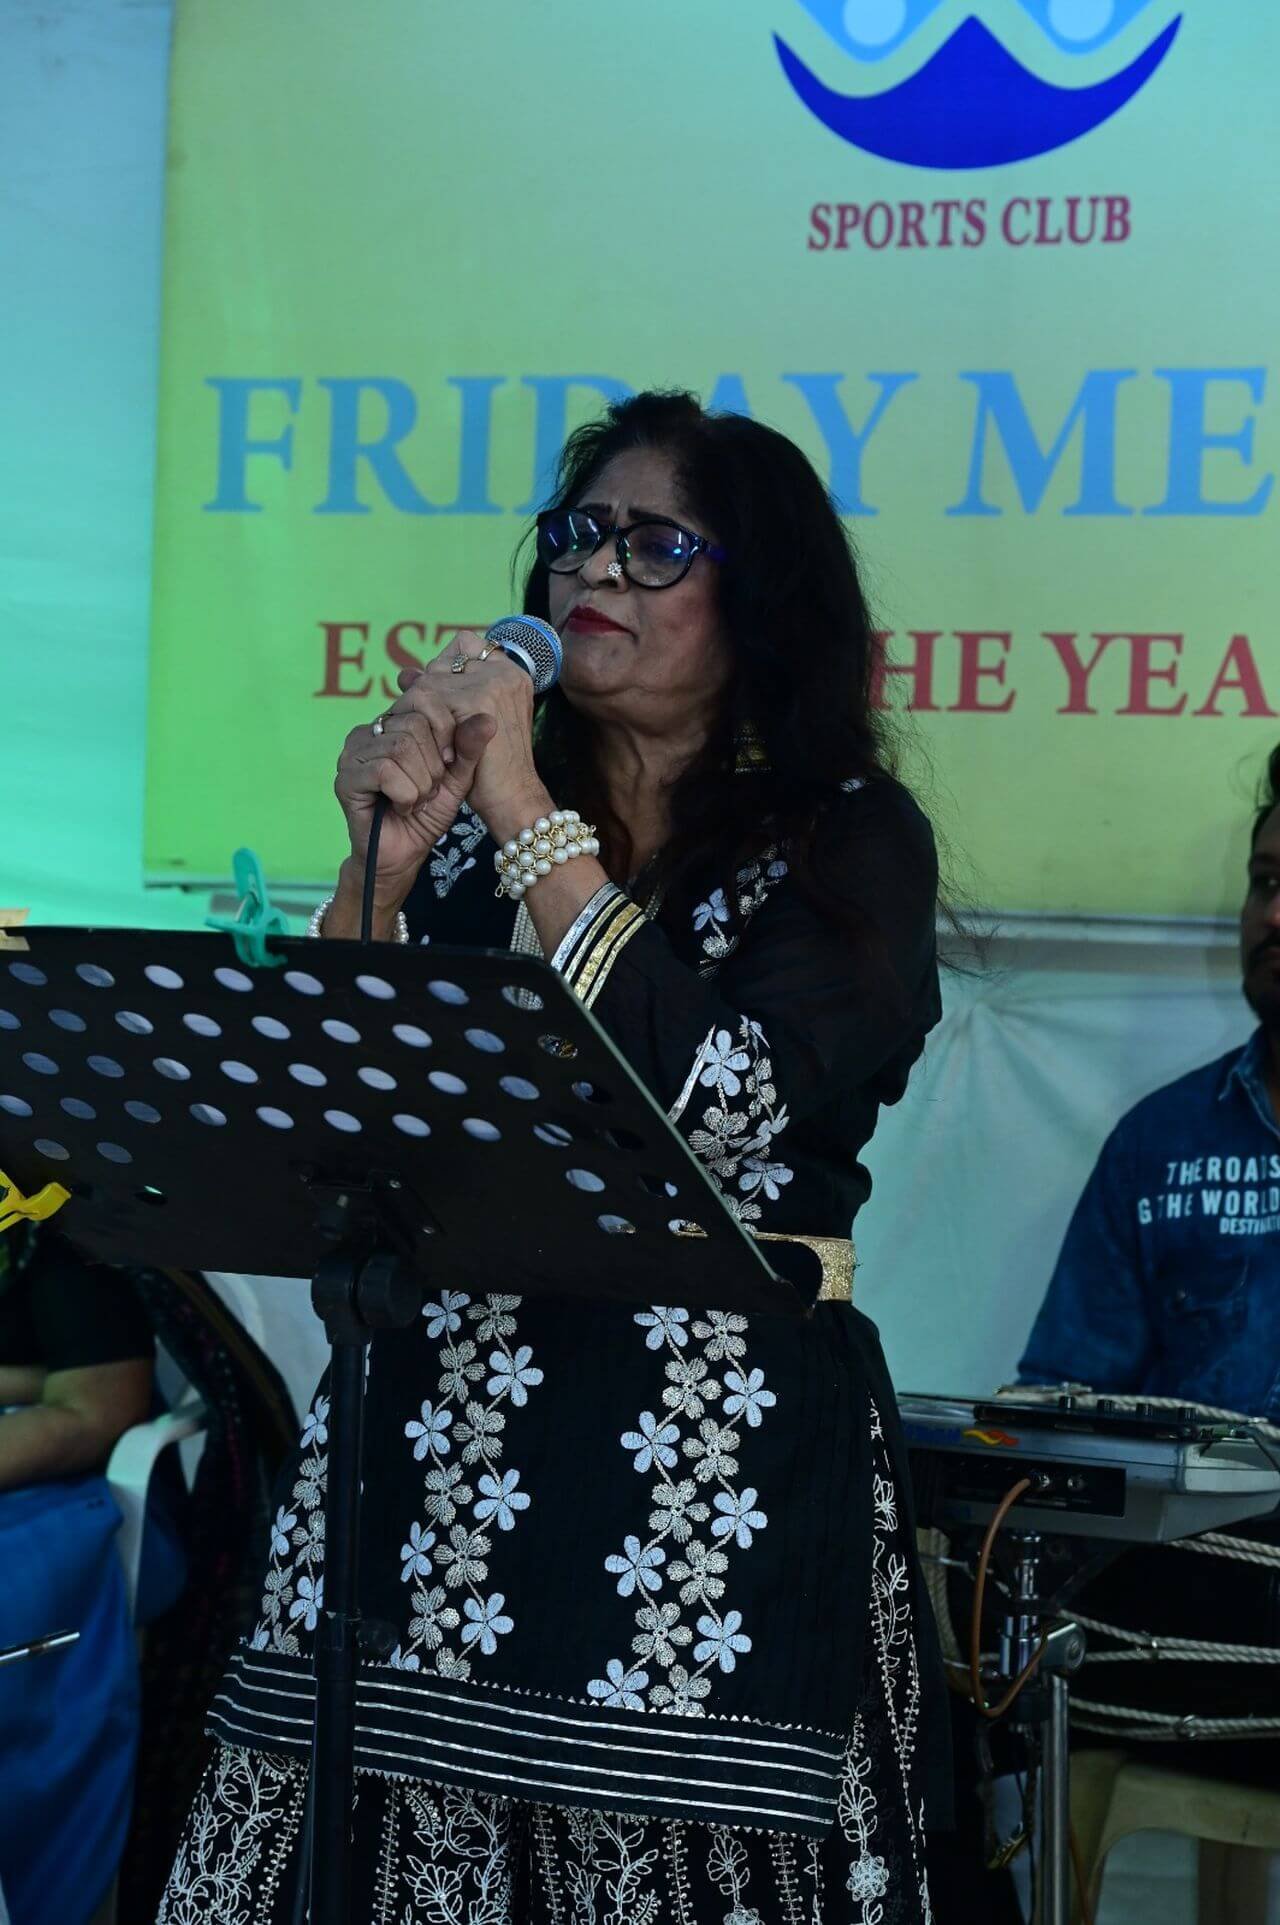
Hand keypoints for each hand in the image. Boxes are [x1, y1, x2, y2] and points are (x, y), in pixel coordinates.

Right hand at [333, 681, 495, 908]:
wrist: (404, 855)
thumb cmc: (427, 813)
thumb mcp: (457, 776)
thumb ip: (469, 747)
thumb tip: (488, 718)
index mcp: (393, 723)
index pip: (423, 699)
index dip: (446, 732)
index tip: (449, 763)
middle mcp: (368, 731)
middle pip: (414, 725)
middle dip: (433, 765)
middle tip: (429, 790)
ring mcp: (352, 753)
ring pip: (401, 748)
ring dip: (420, 784)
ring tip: (416, 801)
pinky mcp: (346, 778)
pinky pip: (384, 772)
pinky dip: (405, 795)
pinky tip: (402, 807)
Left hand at [393, 634, 544, 836]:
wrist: (511, 798)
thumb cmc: (492, 768)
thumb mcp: (467, 726)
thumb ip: (443, 694)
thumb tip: (405, 673)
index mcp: (509, 672)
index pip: (465, 644)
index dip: (445, 669)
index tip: (441, 704)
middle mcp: (503, 670)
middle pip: (443, 661)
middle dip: (428, 693)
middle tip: (429, 729)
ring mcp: (492, 681)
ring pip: (429, 682)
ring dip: (421, 714)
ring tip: (435, 746)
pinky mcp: (477, 699)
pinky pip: (427, 699)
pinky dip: (424, 726)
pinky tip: (439, 752)